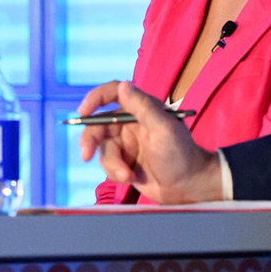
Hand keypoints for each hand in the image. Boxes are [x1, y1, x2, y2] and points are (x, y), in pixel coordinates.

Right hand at [77, 80, 222, 203]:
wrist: (188, 186)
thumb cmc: (181, 154)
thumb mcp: (163, 129)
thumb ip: (143, 107)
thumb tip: (124, 85)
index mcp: (140, 108)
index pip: (112, 93)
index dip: (94, 98)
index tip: (83, 111)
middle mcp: (130, 123)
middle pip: (98, 124)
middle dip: (90, 140)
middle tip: (85, 155)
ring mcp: (125, 143)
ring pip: (102, 148)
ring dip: (111, 164)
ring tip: (127, 175)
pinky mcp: (123, 161)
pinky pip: (107, 164)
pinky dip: (115, 172)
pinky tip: (131, 178)